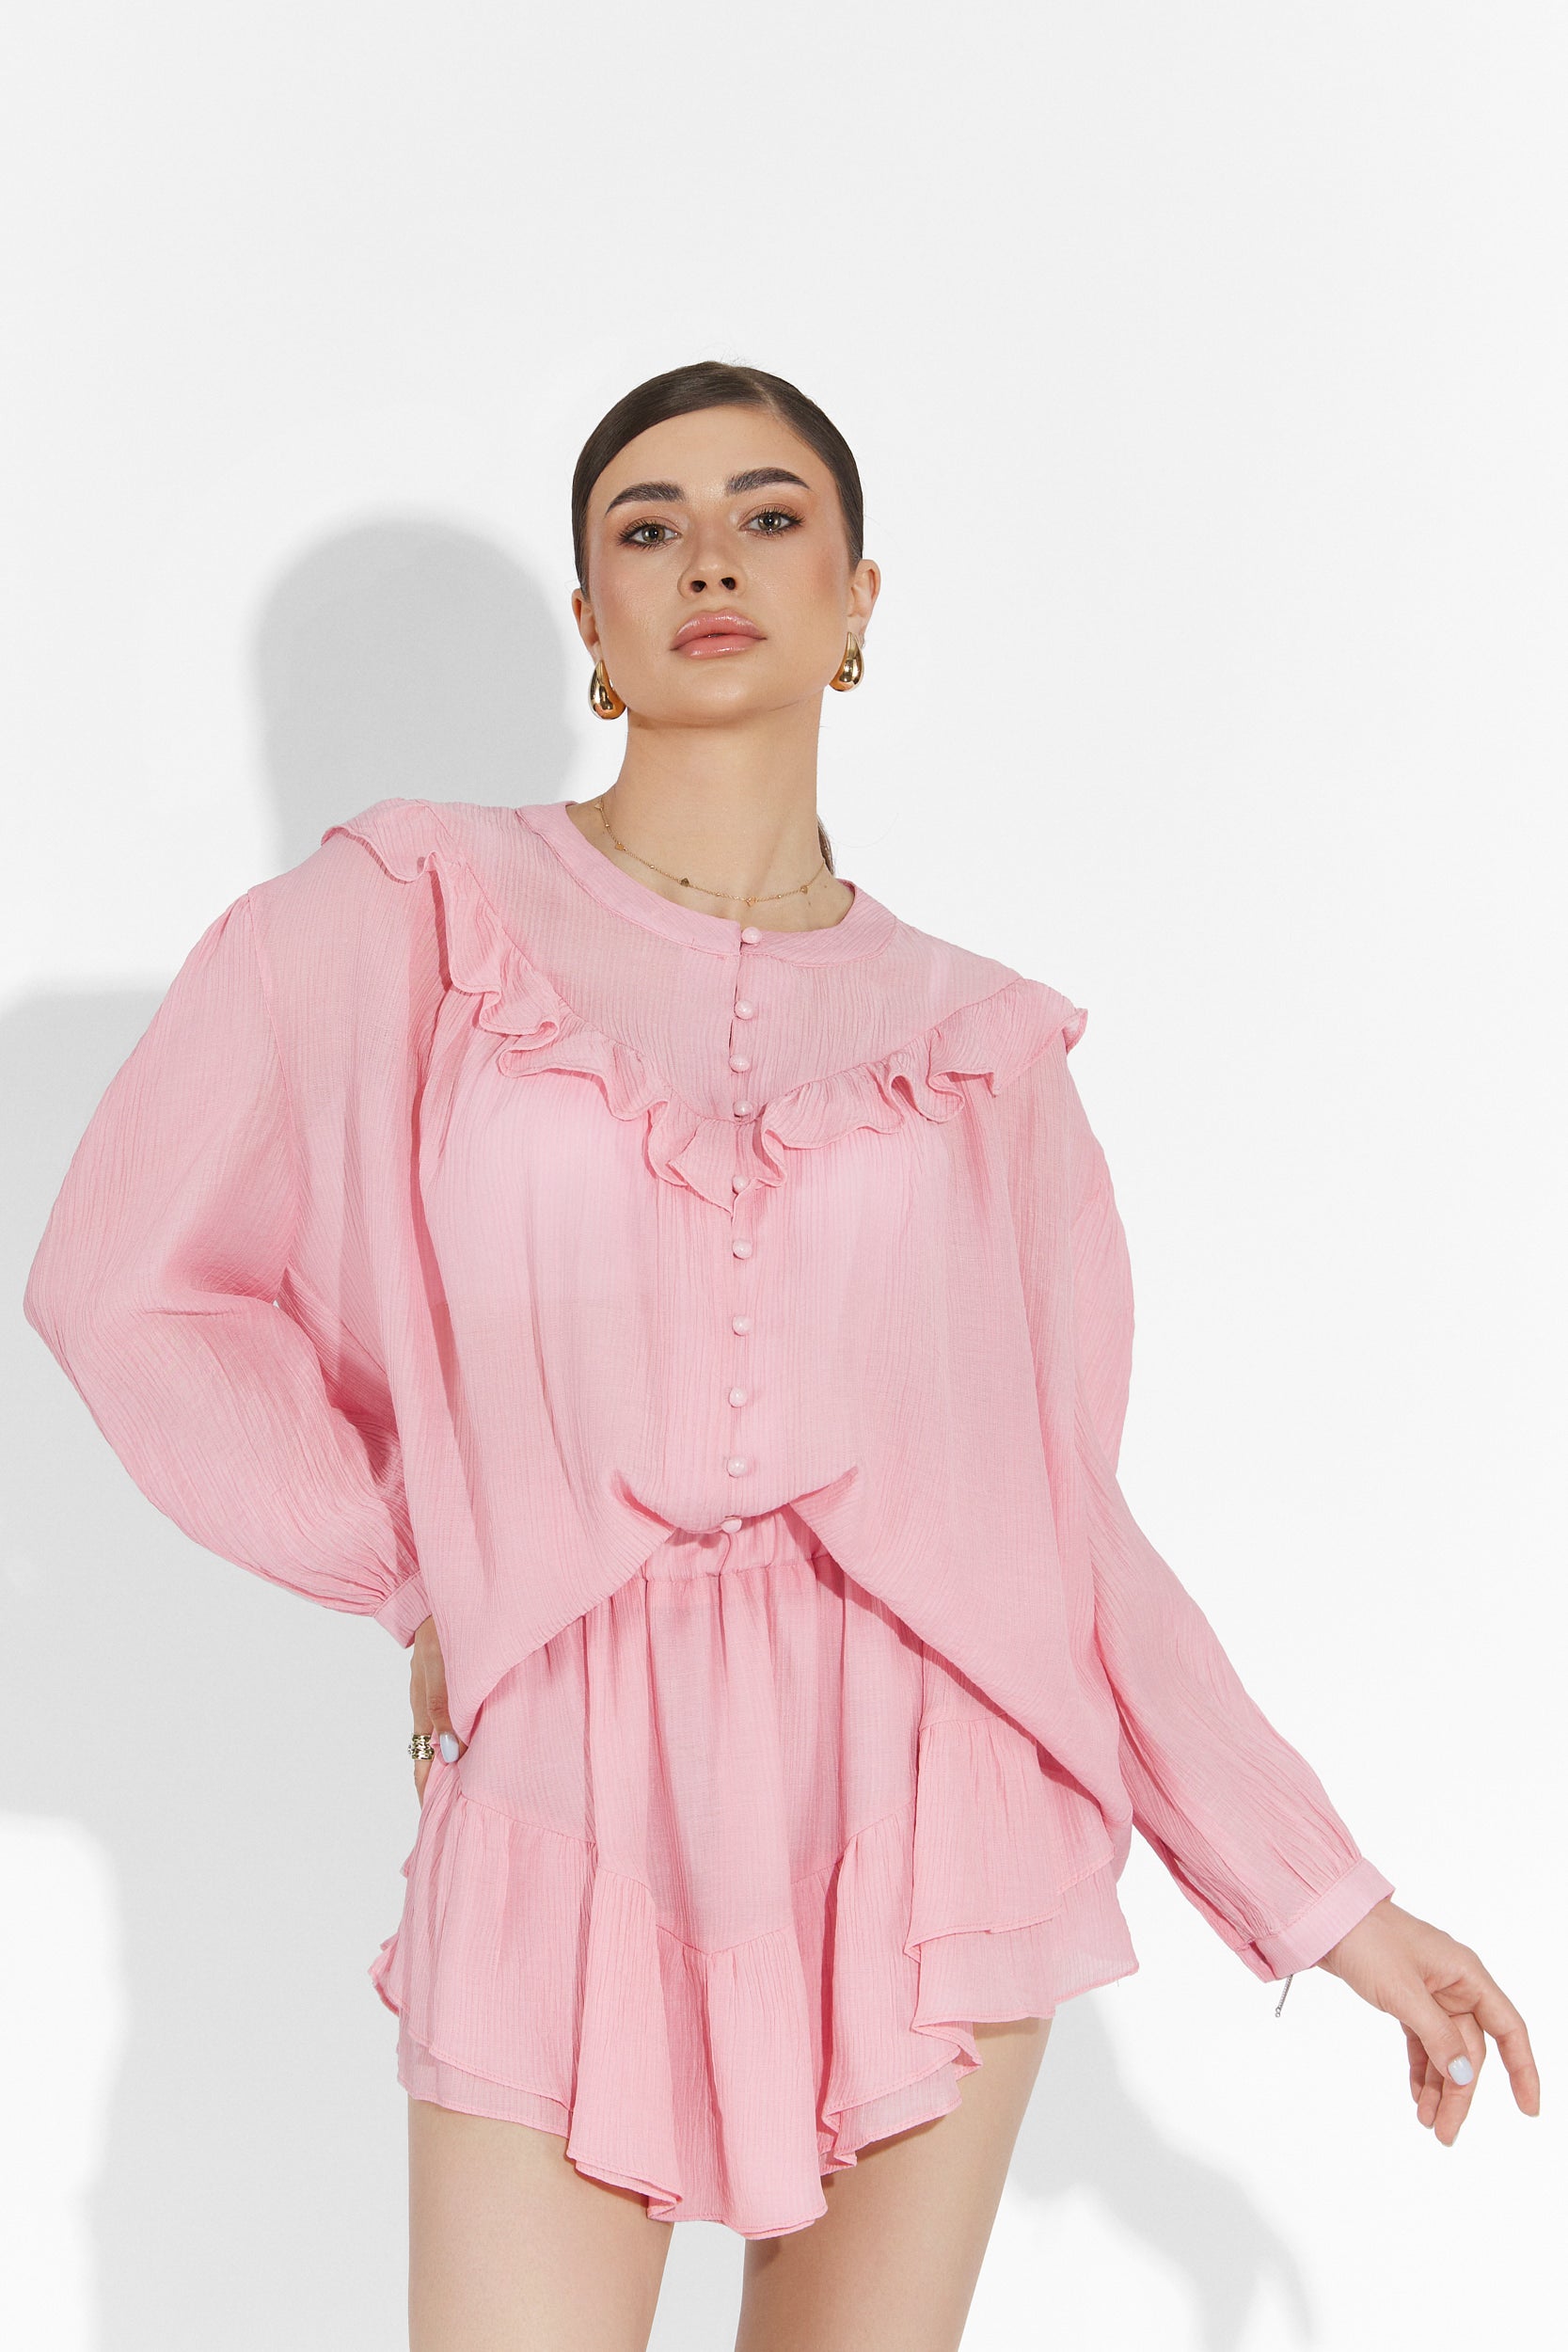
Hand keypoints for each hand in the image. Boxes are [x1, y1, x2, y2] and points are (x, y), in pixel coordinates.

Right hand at [409, 1614, 465, 1804]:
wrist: (439, 1595)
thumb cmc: (441, 1628)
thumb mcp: (440, 1667)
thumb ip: (443, 1707)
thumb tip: (453, 1753)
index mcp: (422, 1710)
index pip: (422, 1763)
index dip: (427, 1791)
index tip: (435, 1815)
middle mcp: (429, 1708)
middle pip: (434, 1755)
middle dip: (443, 1783)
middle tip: (459, 1809)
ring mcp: (439, 1696)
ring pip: (447, 1738)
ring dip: (457, 1760)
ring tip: (474, 1785)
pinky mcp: (452, 1684)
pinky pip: (455, 1718)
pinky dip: (464, 1736)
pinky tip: (481, 1741)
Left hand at [1315, 1896, 1539, 2142]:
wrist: (1326, 1918)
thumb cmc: (1368, 1941)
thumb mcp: (1404, 1991)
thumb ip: (1438, 2035)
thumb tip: (1465, 2076)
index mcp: (1466, 1975)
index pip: (1508, 2029)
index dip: (1523, 2069)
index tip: (1528, 2108)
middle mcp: (1455, 1986)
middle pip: (1471, 2050)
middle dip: (1461, 2093)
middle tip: (1445, 2132)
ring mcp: (1431, 1994)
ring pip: (1446, 2051)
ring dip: (1440, 2087)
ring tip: (1428, 2123)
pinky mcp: (1407, 2000)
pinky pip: (1424, 2043)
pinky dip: (1422, 2070)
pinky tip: (1418, 2096)